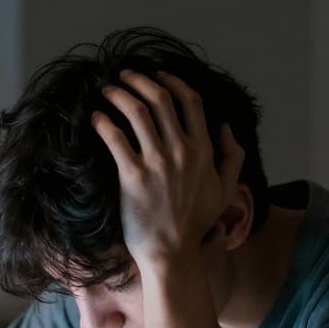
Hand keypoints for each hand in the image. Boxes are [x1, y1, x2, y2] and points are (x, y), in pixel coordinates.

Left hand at [90, 71, 244, 267]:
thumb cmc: (196, 224)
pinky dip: (103, 122)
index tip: (157, 75)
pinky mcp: (132, 176)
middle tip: (124, 76)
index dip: (172, 82)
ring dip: (119, 94)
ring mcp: (157, 162)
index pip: (190, 101)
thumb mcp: (226, 190)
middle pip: (160, 99)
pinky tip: (95, 117)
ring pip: (137, 111)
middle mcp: (182, 150)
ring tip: (107, 91)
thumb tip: (226, 126)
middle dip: (139, 80)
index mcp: (204, 150)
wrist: (172, 252)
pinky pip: (115, 138)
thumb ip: (232, 156)